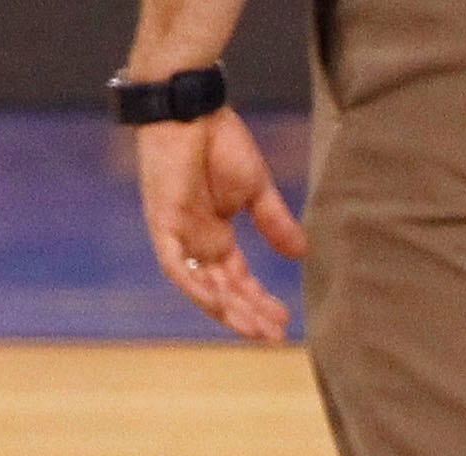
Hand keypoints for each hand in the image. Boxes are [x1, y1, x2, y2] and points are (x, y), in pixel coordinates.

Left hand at [134, 111, 304, 343]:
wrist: (190, 108)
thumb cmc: (220, 142)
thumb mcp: (257, 190)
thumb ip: (275, 223)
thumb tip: (302, 253)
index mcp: (216, 237)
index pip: (239, 281)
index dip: (260, 302)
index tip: (285, 322)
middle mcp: (197, 244)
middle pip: (224, 292)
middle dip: (249, 316)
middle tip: (274, 338)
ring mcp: (178, 237)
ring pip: (202, 287)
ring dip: (226, 310)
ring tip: (253, 330)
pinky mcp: (163, 224)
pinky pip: (176, 266)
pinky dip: (196, 285)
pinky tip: (218, 303)